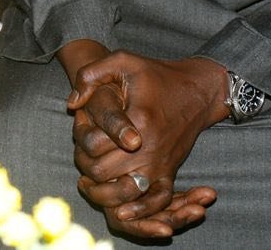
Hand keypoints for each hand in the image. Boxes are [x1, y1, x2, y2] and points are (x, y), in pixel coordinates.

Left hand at [59, 42, 228, 237]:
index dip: (79, 135)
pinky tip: (118, 206)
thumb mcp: (123, 61)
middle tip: (80, 150)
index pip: (94, 145)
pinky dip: (135, 210)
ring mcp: (160, 164)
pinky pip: (152, 203)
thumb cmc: (156, 75)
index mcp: (137, 120)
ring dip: (100, 190)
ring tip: (87, 179)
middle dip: (84, 163)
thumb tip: (72, 104)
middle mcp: (149, 148)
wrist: (197, 92)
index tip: (80, 121)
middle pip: (101, 172)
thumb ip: (90, 75)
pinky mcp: (169, 174)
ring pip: (120, 194)